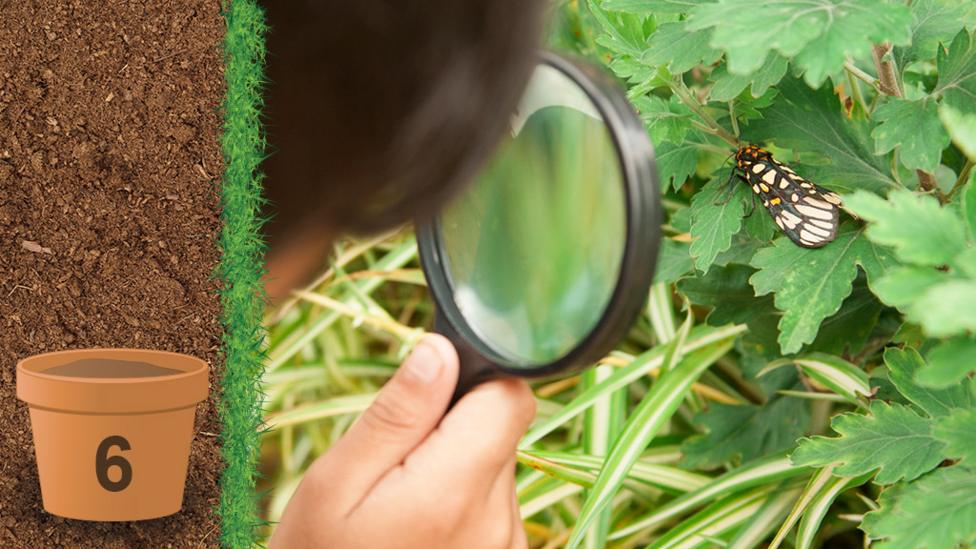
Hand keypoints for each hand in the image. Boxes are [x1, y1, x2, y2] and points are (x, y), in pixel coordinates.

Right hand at [269, 334, 535, 548]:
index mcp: (455, 492)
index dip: (475, 378)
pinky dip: (463, 501)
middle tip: (394, 464)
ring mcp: (507, 547)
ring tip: (401, 503)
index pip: (511, 397)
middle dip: (454, 426)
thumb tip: (441, 351)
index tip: (431, 394)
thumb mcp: (335, 486)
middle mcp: (498, 522)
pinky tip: (418, 528)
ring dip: (457, 466)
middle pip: (502, 429)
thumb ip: (397, 415)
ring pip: (498, 465)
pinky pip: (495, 505)